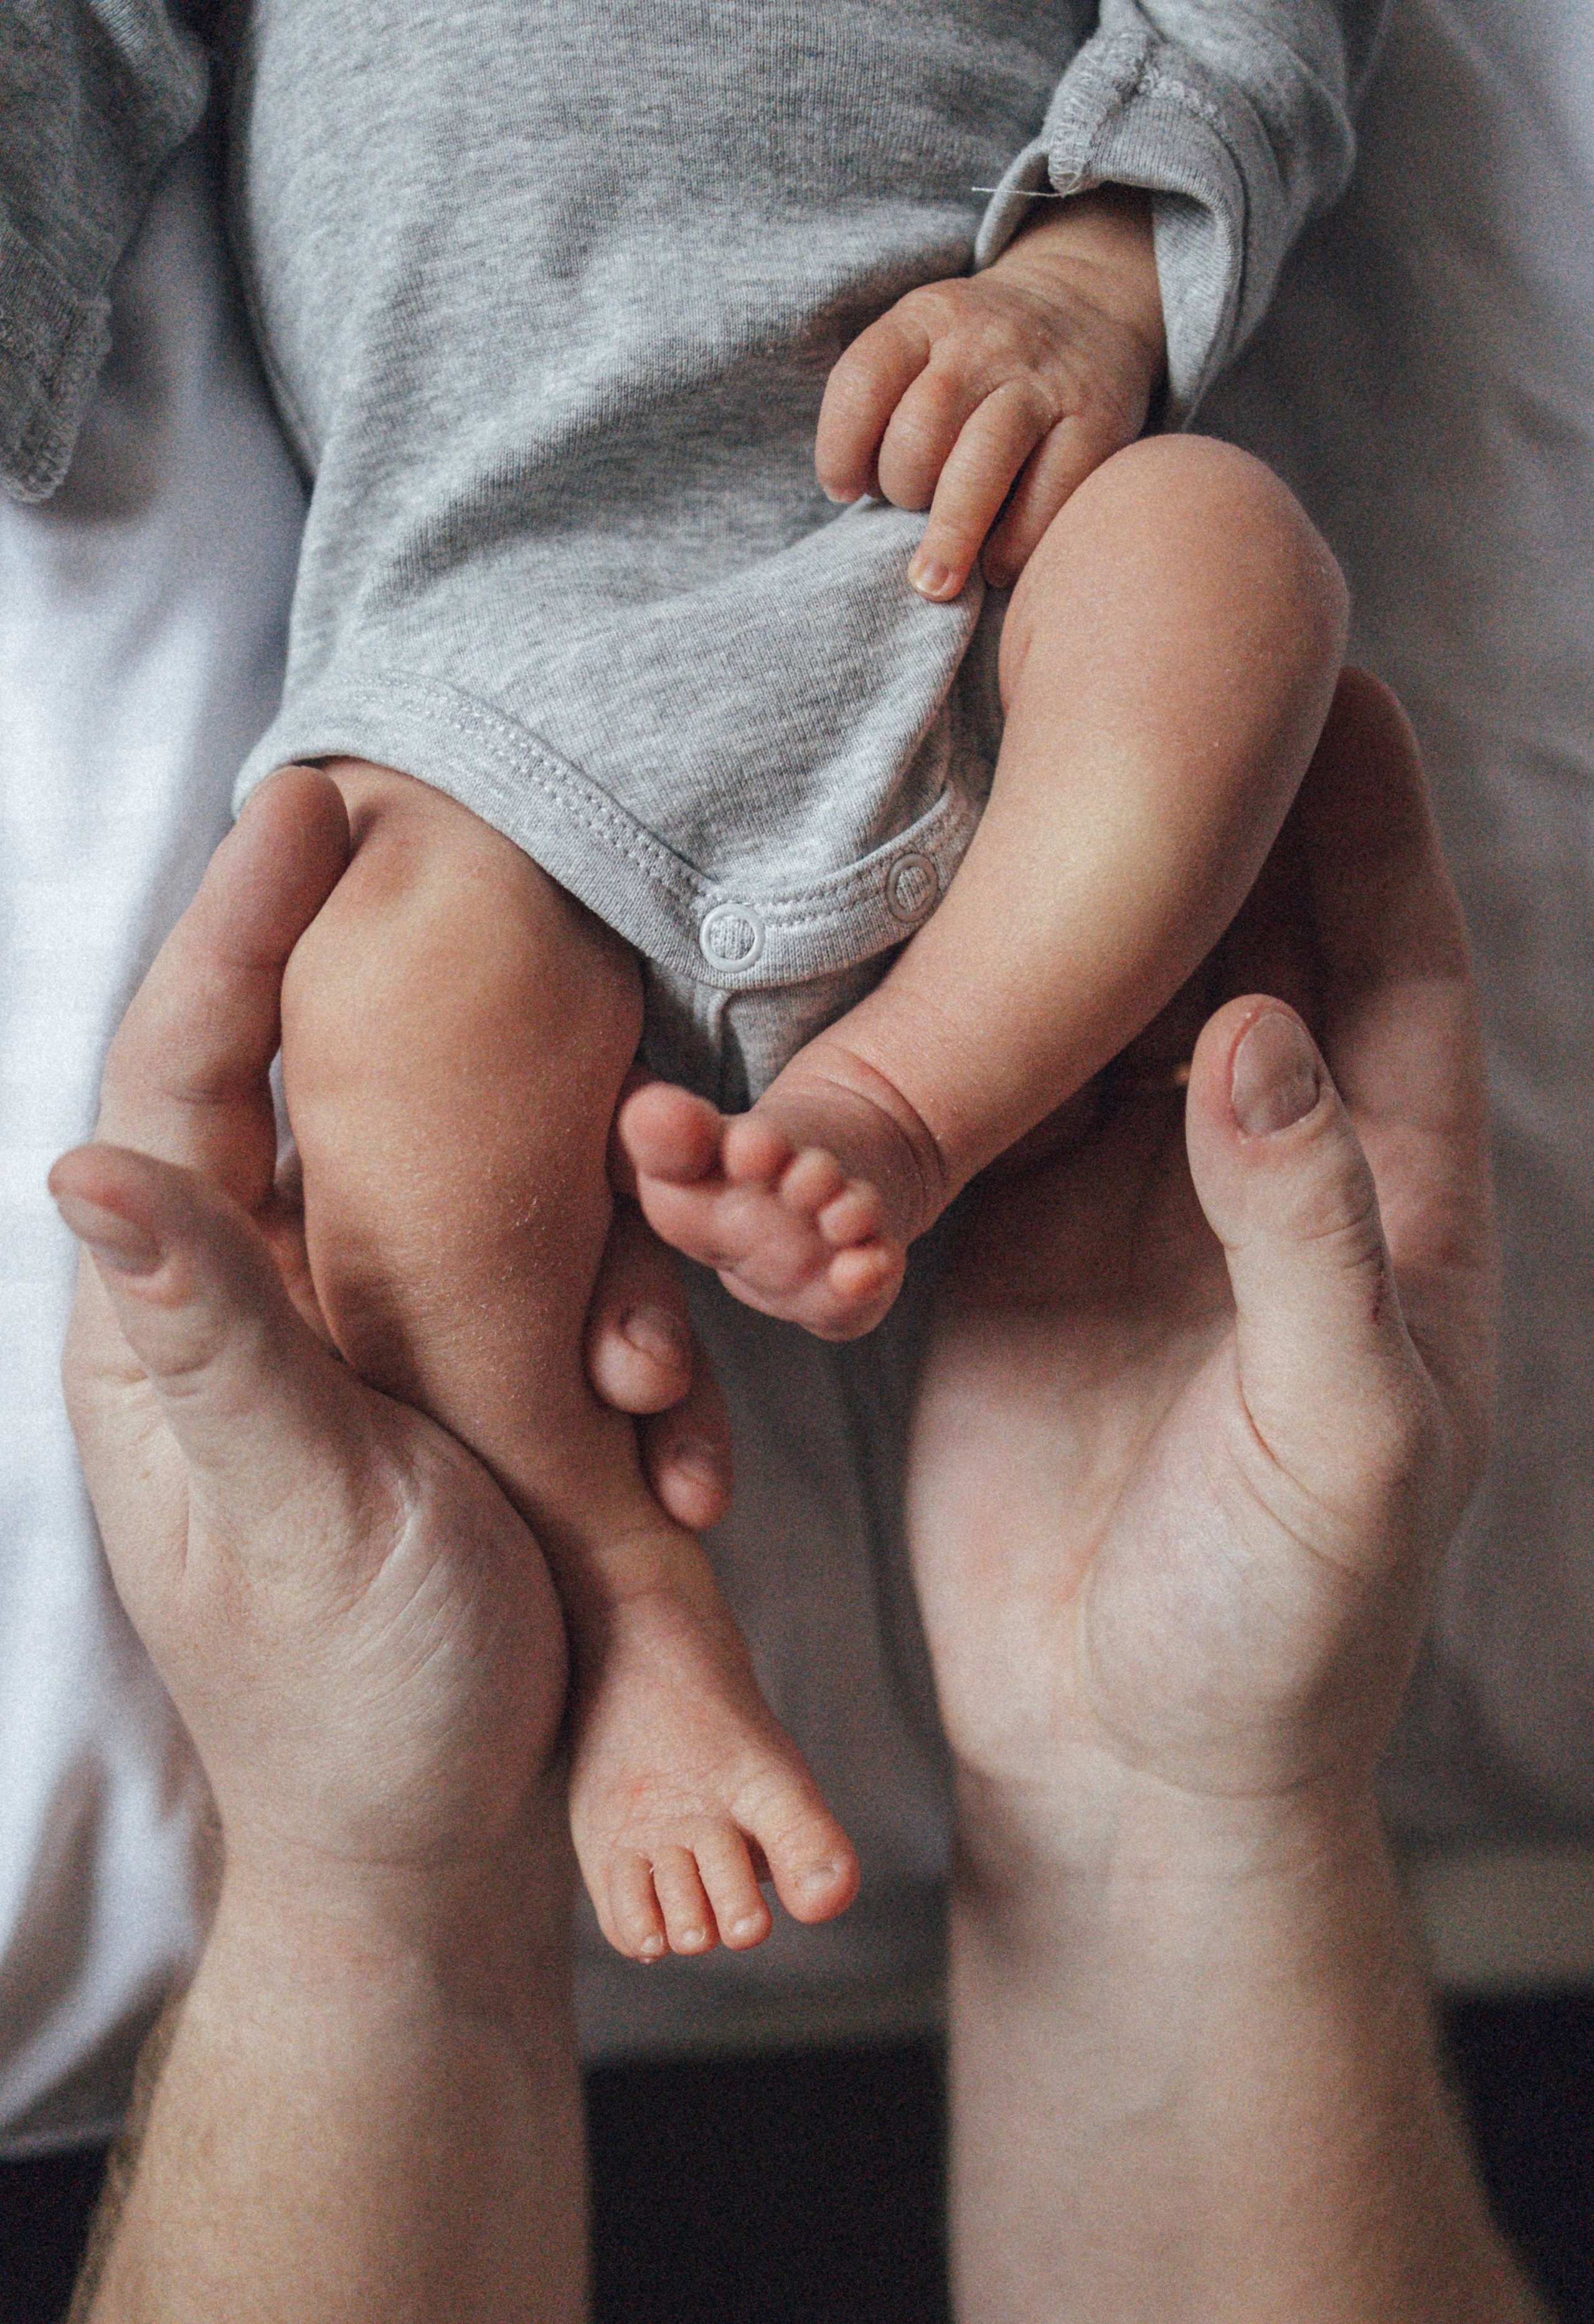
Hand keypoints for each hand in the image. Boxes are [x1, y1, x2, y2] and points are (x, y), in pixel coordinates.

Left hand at [52, 766, 575, 1893]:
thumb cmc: (360, 1699)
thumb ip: (211, 1334)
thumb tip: (86, 1164)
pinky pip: (510, 1278)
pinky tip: (644, 1336)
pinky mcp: (441, 1393)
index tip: (305, 806)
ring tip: (617, 1211)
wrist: (442, 1847)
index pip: (178, 1081)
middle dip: (352, 969)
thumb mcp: (295, 1509)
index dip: (232, 936)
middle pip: (282, 1089)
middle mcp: (246, 1315)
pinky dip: (585, 1275)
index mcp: (172, 1329)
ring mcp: (347, 1351)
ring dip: (528, 1172)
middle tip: (439, 858)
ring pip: (421, 1180)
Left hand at [816, 187, 1165, 599]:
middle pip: (920, 430)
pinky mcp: (1097, 422)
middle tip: (910, 509)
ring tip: (934, 582)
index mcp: (928, 318)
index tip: (844, 490)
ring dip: (951, 534)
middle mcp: (986, 342)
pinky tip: (996, 565)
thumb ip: (886, 397)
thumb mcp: (927, 338)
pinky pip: (1048, 496)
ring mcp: (1045, 382)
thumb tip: (854, 494)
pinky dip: (1014, 543)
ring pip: (981, 463)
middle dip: (901, 488)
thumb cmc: (984, 353)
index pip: (862, 381)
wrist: (1091, 298)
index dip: (839, 449)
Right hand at [908, 670, 1496, 1872]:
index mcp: (1377, 1196)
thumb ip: (1305, 1229)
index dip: (1363, 814)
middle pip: (1210, 950)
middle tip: (1093, 672)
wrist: (1126, 1770)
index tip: (1324, 667)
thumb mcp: (1345, 1430)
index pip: (1389, 957)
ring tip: (924, 805)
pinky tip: (820, 1014)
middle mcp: (1241, 1176)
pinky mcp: (986, 1269)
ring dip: (985, 945)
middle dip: (1158, 825)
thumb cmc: (1284, 1624)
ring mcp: (1107, 1213)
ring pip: (1054, 1027)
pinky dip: (878, 1085)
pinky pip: (936, 1136)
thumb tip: (1260, 1019)